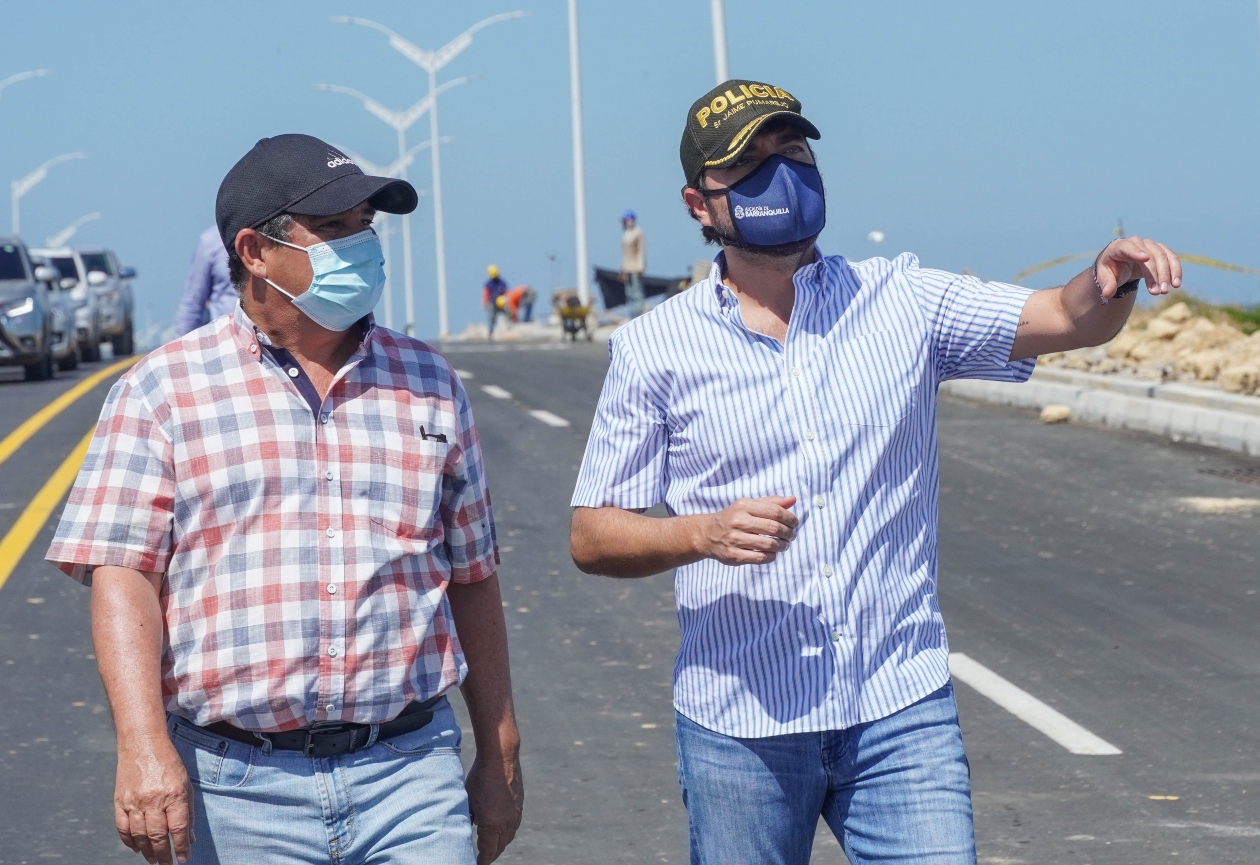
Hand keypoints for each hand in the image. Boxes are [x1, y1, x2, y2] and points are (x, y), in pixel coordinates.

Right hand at [114, 733, 193, 863]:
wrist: (142, 743)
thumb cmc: (169, 764)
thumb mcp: (186, 784)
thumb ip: (189, 811)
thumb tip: (191, 838)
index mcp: (174, 794)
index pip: (178, 828)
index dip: (181, 846)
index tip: (184, 858)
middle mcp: (154, 799)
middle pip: (157, 835)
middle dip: (163, 854)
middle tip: (166, 864)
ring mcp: (134, 801)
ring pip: (139, 835)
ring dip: (146, 851)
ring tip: (153, 860)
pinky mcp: (120, 801)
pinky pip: (123, 828)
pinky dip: (129, 841)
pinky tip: (137, 848)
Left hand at [466, 751, 523, 863]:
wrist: (501, 757)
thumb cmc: (480, 777)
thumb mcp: (467, 800)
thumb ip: (468, 818)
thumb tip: (468, 827)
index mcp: (492, 824)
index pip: (487, 852)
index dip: (481, 861)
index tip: (476, 864)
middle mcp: (506, 823)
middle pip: (499, 847)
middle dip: (490, 855)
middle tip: (482, 858)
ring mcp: (515, 814)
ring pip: (509, 838)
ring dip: (499, 845)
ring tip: (490, 847)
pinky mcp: (519, 805)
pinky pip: (514, 826)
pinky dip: (507, 832)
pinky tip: (500, 830)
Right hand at [695, 495, 797, 565]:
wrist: (707, 534)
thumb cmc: (733, 518)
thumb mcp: (748, 505)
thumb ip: (771, 502)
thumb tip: (793, 500)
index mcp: (744, 506)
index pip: (775, 511)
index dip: (790, 518)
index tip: (795, 523)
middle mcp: (738, 521)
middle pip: (774, 528)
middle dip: (788, 533)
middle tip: (792, 536)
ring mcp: (735, 539)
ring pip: (769, 544)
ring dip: (782, 546)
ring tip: (784, 545)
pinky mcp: (734, 556)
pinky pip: (761, 558)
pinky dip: (772, 556)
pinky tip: (773, 553)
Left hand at [1096, 237, 1180, 298]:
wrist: (1120, 264)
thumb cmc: (1110, 269)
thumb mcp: (1104, 277)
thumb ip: (1106, 284)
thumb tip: (1107, 294)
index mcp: (1118, 247)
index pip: (1127, 247)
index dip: (1136, 252)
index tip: (1145, 258)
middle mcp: (1136, 242)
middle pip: (1150, 255)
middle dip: (1155, 274)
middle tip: (1158, 292)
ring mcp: (1150, 245)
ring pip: (1163, 256)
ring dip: (1167, 274)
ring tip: (1165, 291)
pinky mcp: (1160, 250)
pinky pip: (1171, 258)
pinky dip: (1175, 270)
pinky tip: (1176, 284)